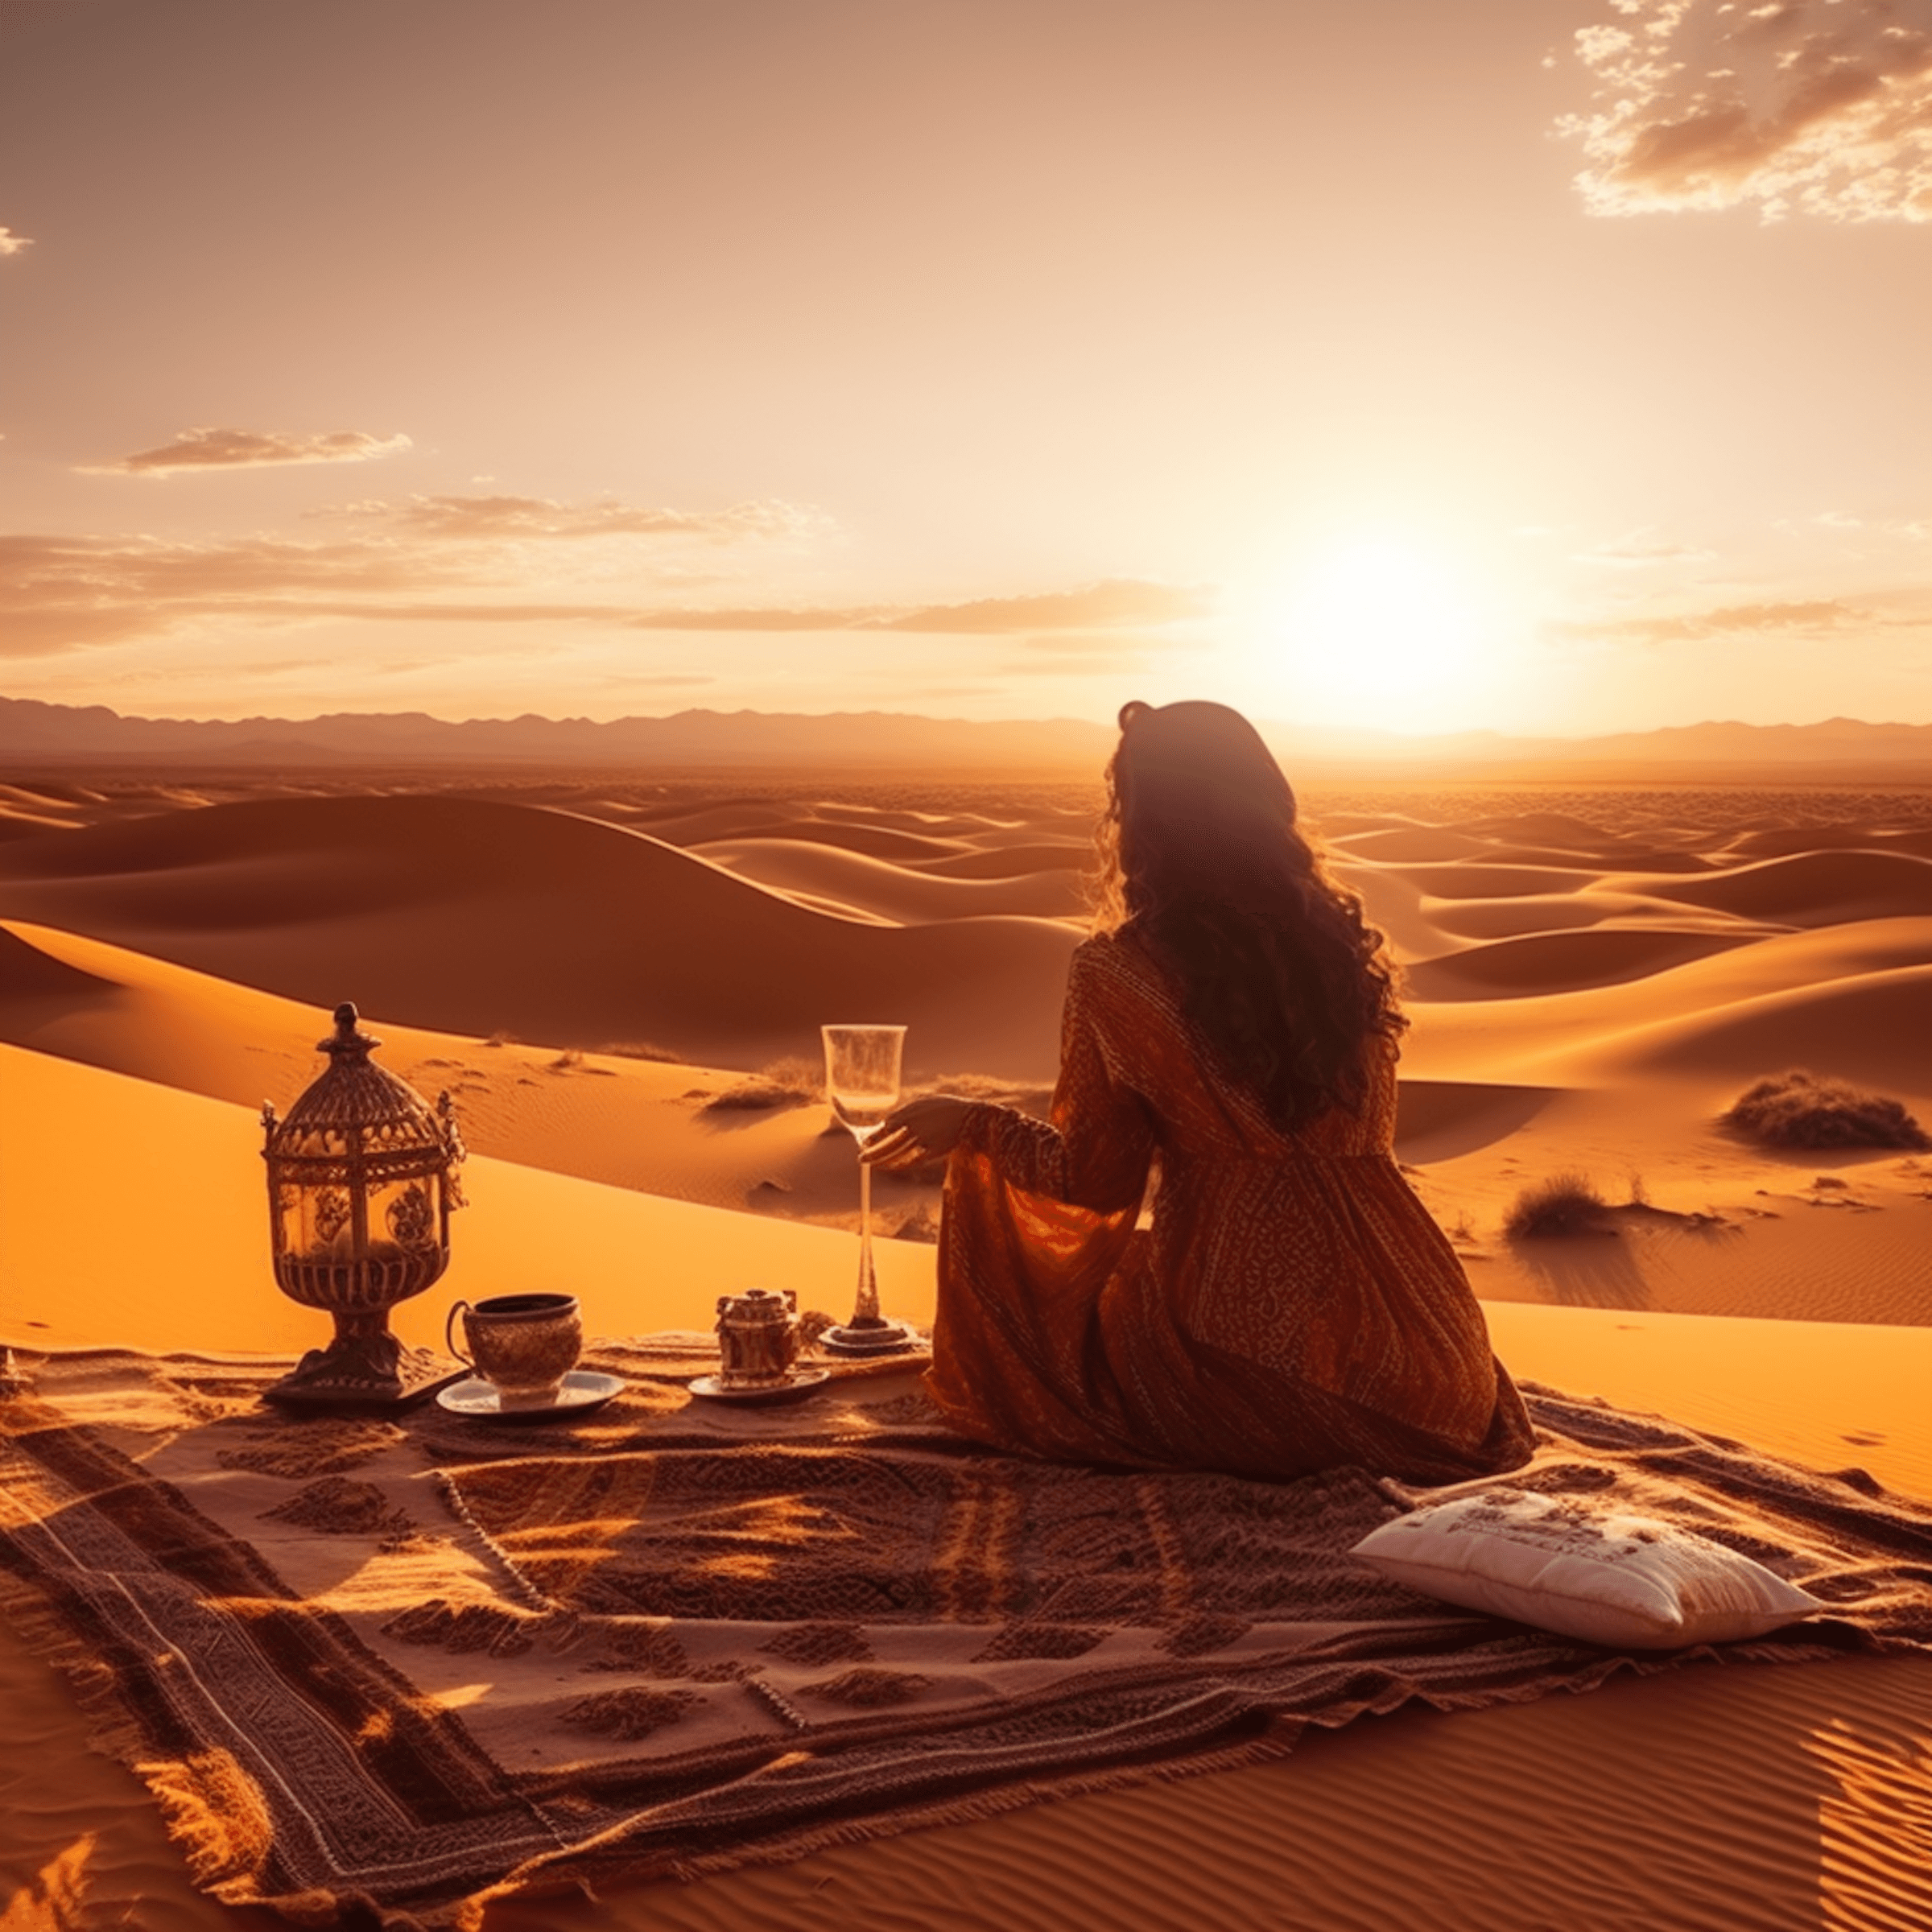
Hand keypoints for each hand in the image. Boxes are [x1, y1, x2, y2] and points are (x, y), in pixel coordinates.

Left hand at [860, 1094, 978, 1168]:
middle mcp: (917, 1125)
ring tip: (871, 1165)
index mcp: (913, 1110)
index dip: (876, 1135)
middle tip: (860, 1158)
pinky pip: (913, 1160)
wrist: (972, 1117)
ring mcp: (925, 1139)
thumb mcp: (925, 1103)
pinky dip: (900, 1165)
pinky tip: (890, 1168)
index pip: (888, 1124)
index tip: (866, 1142)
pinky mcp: (934, 1150)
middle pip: (890, 1141)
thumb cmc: (947, 1108)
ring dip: (883, 1160)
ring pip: (899, 1153)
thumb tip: (887, 1123)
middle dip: (873, 1151)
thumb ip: (907, 1112)